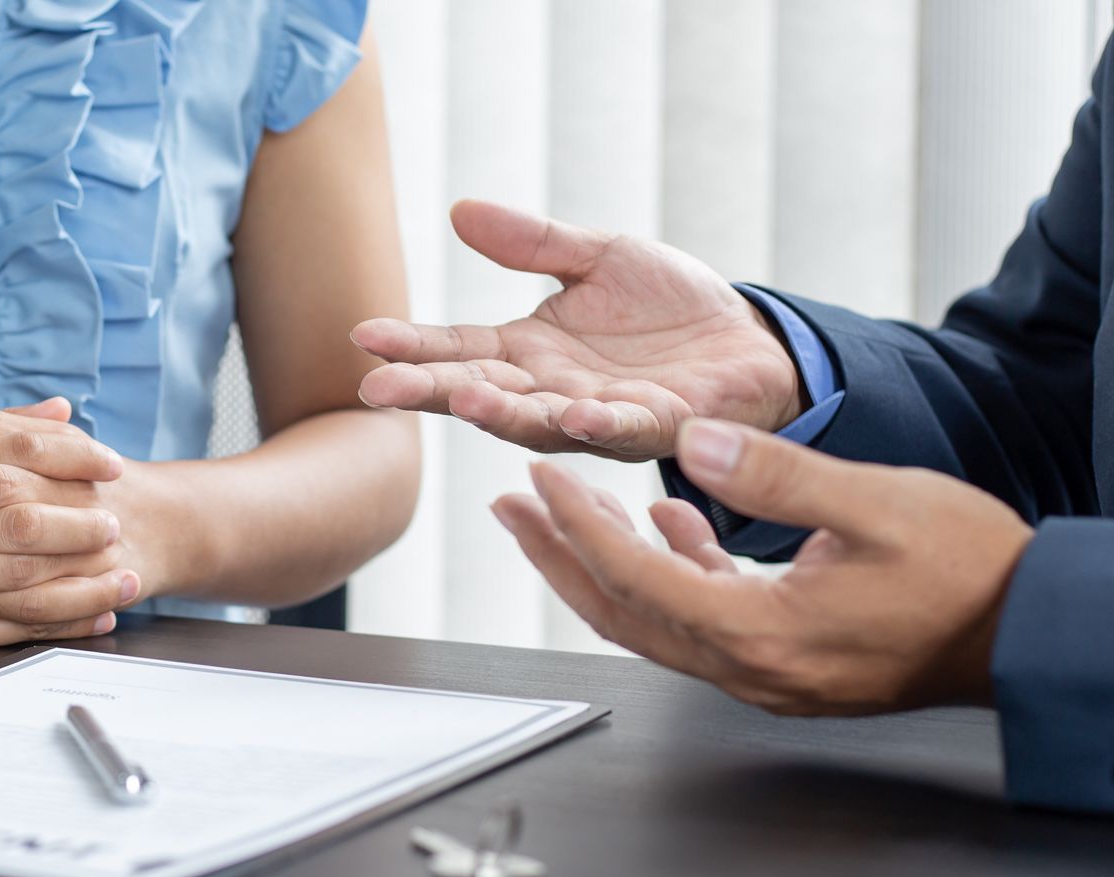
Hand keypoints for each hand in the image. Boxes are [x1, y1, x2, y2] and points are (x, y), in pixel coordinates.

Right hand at [352, 200, 804, 459]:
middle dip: (430, 392)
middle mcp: (551, 391)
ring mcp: (599, 413)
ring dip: (499, 414)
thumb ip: (532, 243)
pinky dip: (595, 423)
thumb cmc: (669, 306)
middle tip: (378, 388)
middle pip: (479, 392)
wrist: (750, 341)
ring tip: (461, 398)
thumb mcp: (598, 257)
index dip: (412, 345)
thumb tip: (461, 211)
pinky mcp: (657, 423)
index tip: (363, 336)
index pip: (457, 350)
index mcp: (529, 353)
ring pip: (537, 421)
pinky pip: (621, 427)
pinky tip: (571, 413)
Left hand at [493, 420, 1033, 714]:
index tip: (538, 479)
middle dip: (558, 556)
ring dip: (601, 565)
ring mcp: (764, 674)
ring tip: (558, 511)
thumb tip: (694, 441)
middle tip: (509, 506)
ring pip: (653, 620)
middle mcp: (749, 668)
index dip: (580, 528)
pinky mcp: (782, 664)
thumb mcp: (875, 504)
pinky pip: (702, 620)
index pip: (638, 579)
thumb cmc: (968, 573)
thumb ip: (778, 474)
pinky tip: (666, 523)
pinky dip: (672, 572)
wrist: (1028, 633)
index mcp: (762, 635)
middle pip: (621, 613)